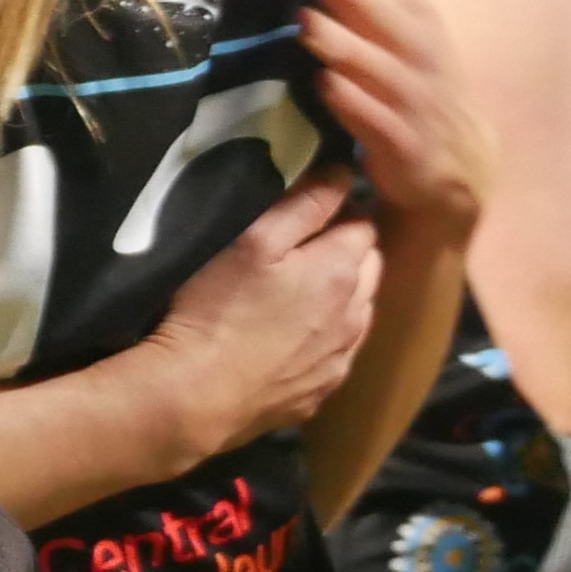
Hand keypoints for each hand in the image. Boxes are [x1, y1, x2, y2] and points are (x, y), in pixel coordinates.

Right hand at [150, 170, 380, 451]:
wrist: (198, 396)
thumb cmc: (218, 308)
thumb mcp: (254, 241)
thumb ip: (305, 205)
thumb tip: (344, 175)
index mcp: (342, 270)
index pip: (365, 226)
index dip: (343, 214)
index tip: (316, 214)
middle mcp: (356, 314)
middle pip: (372, 270)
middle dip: (351, 254)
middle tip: (309, 252)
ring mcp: (341, 358)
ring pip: (360, 314)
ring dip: (344, 299)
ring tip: (302, 298)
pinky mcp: (321, 392)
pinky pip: (338, 355)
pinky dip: (327, 341)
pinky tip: (292, 343)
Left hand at [294, 0, 488, 244]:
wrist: (460, 166)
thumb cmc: (414, 74)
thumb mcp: (398, 8)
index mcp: (418, 16)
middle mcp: (424, 52)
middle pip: (386, 12)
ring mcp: (420, 101)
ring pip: (385, 69)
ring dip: (348, 45)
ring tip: (307, 22)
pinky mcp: (410, 147)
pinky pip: (383, 125)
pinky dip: (357, 106)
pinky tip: (327, 88)